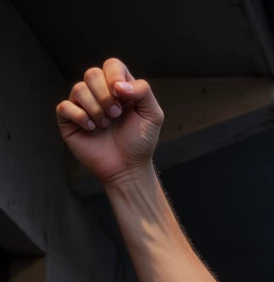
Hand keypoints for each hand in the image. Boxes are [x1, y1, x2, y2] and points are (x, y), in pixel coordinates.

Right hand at [56, 59, 162, 184]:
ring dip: (95, 109)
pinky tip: (91, 129)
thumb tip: (118, 85)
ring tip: (105, 125)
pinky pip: (65, 106)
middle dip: (105, 96)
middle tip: (116, 115)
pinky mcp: (69, 120)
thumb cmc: (140, 143)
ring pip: (78, 89)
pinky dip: (79, 117)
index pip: (111, 65)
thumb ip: (143, 90)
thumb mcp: (153, 115)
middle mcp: (99, 93)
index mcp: (118, 87)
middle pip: (92, 74)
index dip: (114, 76)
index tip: (122, 96)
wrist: (128, 168)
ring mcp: (82, 105)